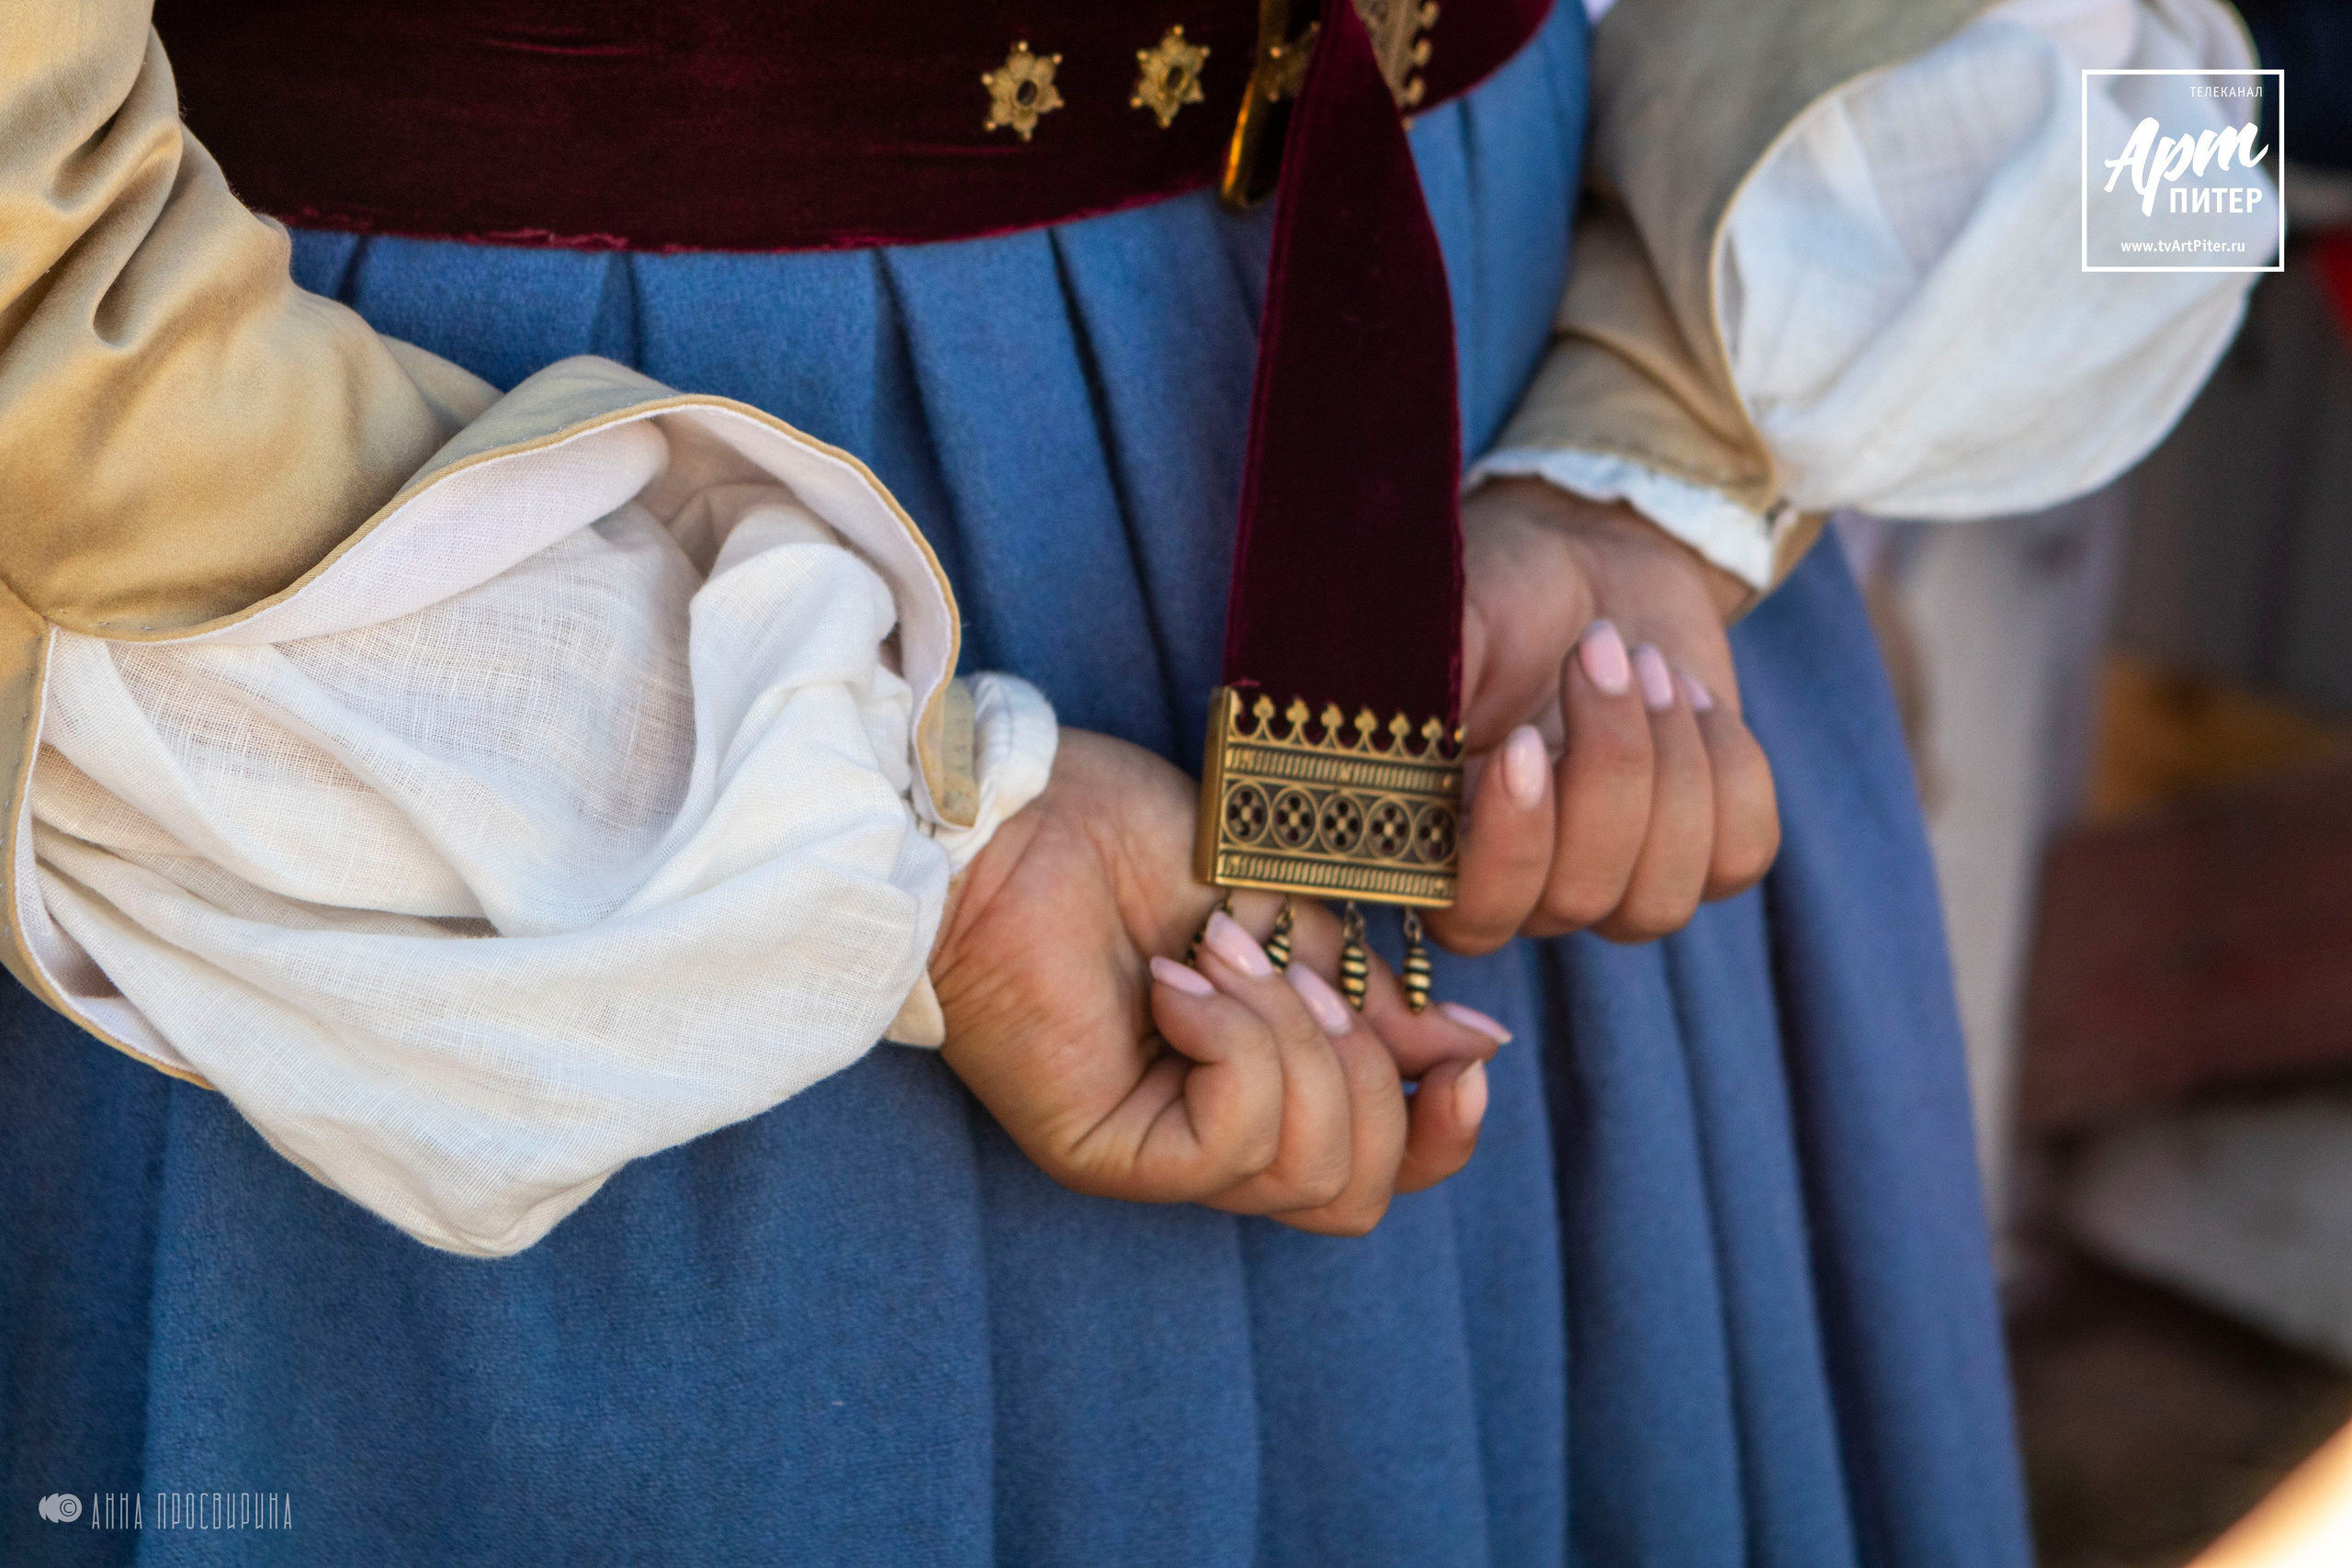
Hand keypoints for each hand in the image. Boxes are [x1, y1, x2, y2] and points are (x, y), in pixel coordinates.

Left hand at [933, 729, 1510, 1235]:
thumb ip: (1368, 996)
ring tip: (1222, 958)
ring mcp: (1154, 1153)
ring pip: (1305, 1174)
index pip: (1373, 1172)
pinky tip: (1177, 981)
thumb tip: (1476, 1051)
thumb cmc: (1113, 835)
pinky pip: (1233, 1140)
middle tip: (1298, 974)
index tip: (1471, 1062)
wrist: (1002, 813)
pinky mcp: (1107, 1153)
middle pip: (1353, 1193)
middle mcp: (1205, 1137)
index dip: (1439, 1137)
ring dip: (1294, 1045)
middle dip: (1366, 1076)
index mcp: (1253, 1083)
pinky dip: (1235, 1044)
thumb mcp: (1287, 910)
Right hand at [1429, 478, 1779, 952]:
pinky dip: (1732, 771)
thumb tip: (1377, 729)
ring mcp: (1614, 883)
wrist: (1598, 559)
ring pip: (1662, 898)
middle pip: (1578, 899)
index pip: (1472, 915)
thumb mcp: (1450, 621)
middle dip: (1609, 768)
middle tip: (1600, 648)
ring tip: (1650, 662)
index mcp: (1441, 846)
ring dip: (1674, 767)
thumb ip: (1415, 687)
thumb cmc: (1505, 592)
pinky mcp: (1700, 855)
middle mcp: (1522, 887)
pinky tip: (1692, 698)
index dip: (1508, 851)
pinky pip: (1738, 861)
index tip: (1520, 743)